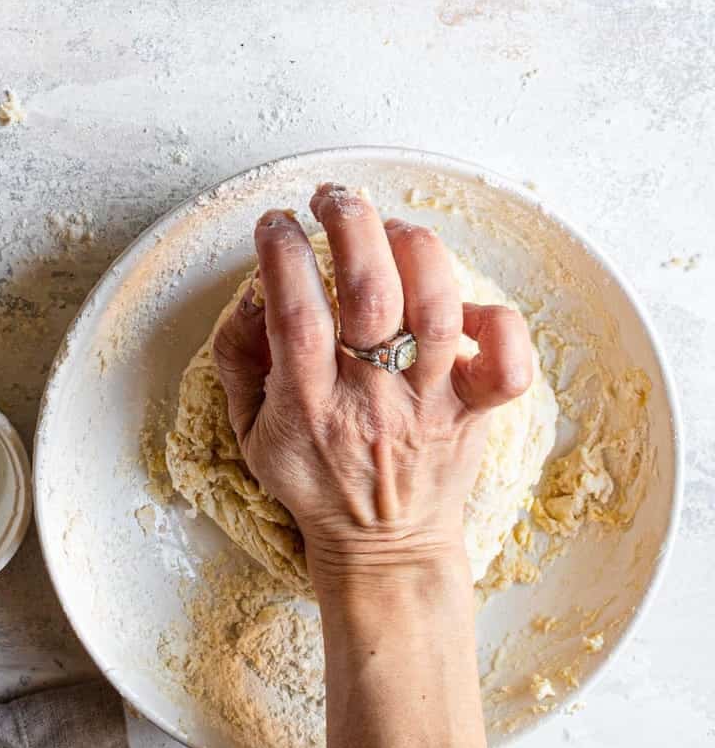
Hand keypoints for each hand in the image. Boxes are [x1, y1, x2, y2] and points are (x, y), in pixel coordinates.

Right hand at [212, 184, 533, 597]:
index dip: (284, 253)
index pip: (297, 313)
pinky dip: (498, 322)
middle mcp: (372, 401)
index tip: (276, 222)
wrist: (384, 549)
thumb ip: (238, 356)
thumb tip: (255, 287)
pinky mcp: (474, 411)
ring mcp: (429, 405)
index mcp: (308, 406)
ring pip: (436, 308)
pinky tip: (463, 301)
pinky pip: (507, 366)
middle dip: (350, 226)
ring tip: (390, 229)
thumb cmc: (314, 479)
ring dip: (413, 249)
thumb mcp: (247, 429)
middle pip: (371, 294)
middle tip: (333, 198)